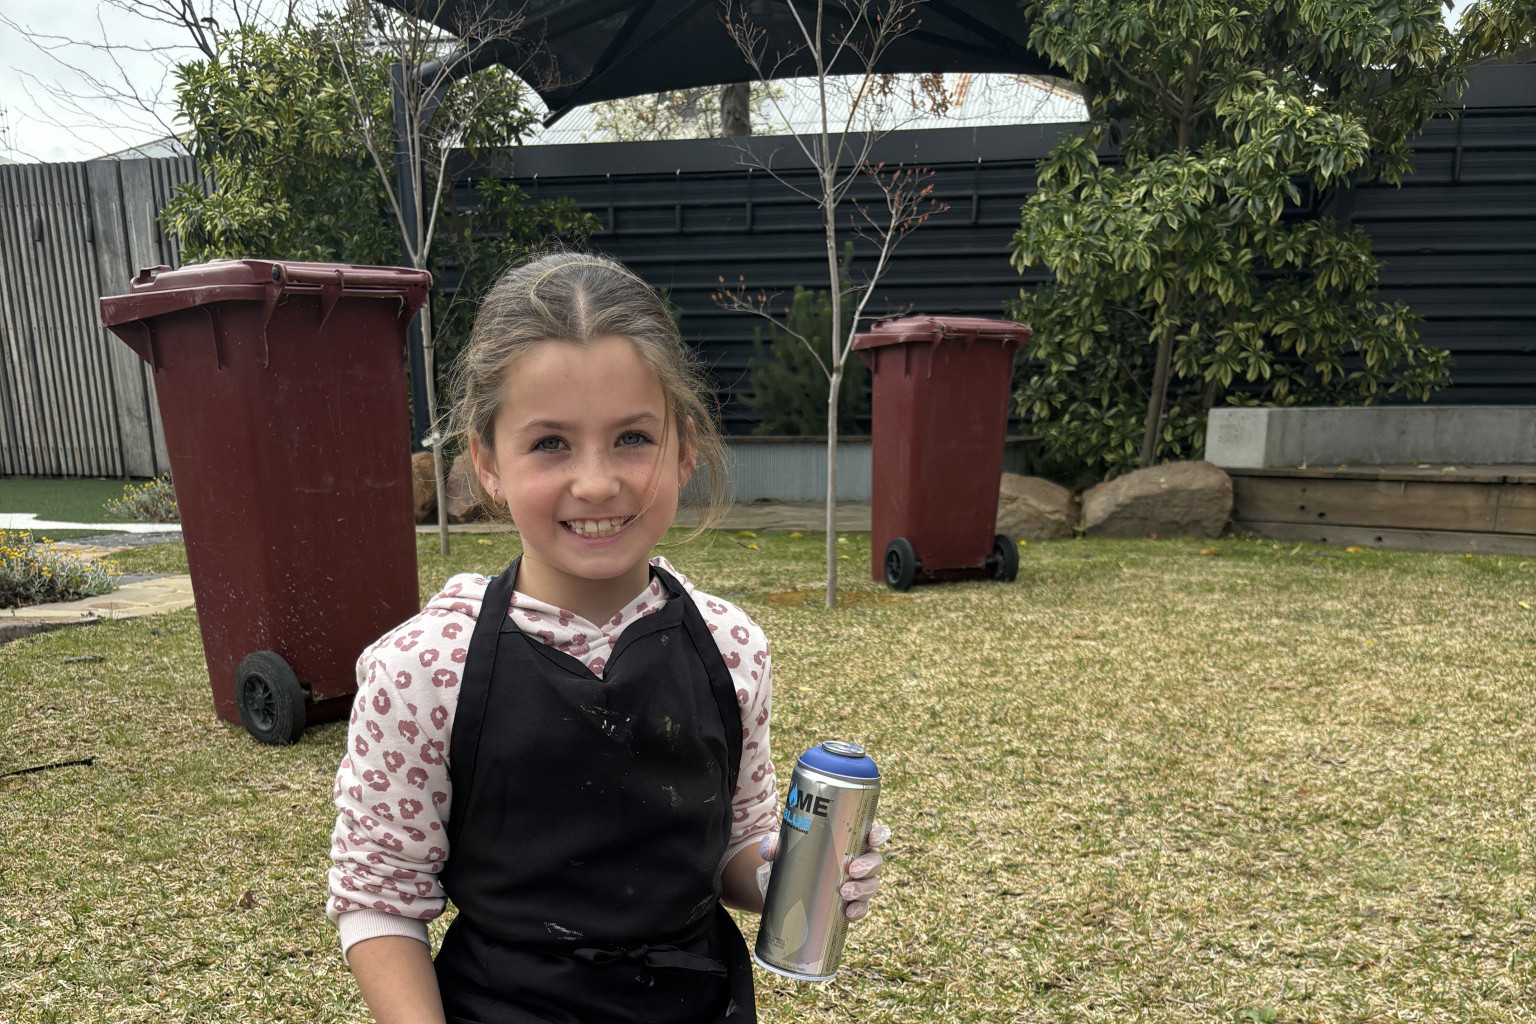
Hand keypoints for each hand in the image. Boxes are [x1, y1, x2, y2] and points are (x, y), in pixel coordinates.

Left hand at [757, 821, 890, 921]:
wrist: (781, 888)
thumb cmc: (790, 858)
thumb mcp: (781, 849)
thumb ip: (774, 844)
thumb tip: (770, 850)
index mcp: (848, 841)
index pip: (871, 834)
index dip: (878, 834)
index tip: (873, 837)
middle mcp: (857, 861)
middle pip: (875, 861)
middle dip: (868, 865)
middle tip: (852, 870)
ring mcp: (855, 884)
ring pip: (871, 885)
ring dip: (862, 889)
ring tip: (844, 892)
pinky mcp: (848, 904)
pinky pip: (861, 909)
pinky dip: (858, 911)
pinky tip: (848, 913)